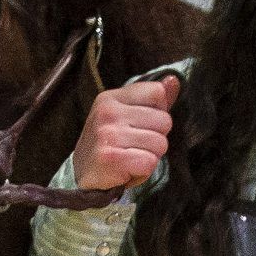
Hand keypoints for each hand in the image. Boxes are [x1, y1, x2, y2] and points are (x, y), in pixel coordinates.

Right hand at [70, 73, 180, 191]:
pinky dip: (143, 172)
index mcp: (111, 97)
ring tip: (131, 158)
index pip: (157, 92)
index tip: (141, 125)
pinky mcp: (111, 158)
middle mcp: (108, 112)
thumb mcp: (125, 115)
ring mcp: (108, 134)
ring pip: (160, 144)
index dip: (158, 112)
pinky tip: (128, 170)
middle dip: (156, 139)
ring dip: (151, 157)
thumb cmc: (109, 145)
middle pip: (164, 121)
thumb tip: (173, 80)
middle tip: (134, 147)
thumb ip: (150, 99)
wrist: (81, 175)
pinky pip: (150, 163)